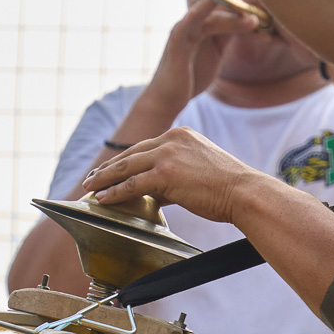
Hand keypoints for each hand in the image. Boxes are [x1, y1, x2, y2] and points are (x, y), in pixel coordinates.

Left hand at [84, 128, 254, 226]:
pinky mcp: (165, 173)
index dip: (126, 159)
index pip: (146, 147)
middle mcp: (172, 139)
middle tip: (92, 178)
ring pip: (127, 166)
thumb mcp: (199, 172)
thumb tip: (157, 194)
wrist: (244, 192)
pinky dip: (115, 191)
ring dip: (104, 178)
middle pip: (131, 153)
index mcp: (181, 135)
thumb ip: (175, 178)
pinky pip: (132, 183)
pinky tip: (102, 198)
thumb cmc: (227, 188)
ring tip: (90, 188)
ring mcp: (168, 154)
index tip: (113, 168)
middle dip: (109, 167)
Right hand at [144, 0, 258, 116]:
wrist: (167, 98)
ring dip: (233, 17)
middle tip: (267, 10)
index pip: (228, 7)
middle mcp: (193, 21)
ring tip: (254, 21)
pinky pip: (187, 24)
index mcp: (203, 23)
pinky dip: (199, 15)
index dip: (249, 7)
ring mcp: (184, 30)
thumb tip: (251, 23)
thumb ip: (228, 35)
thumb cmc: (191, 76)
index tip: (270, 11)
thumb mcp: (216, 52)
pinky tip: (213, 9)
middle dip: (245, 8)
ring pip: (210, 15)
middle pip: (222, 7)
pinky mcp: (176, 42)